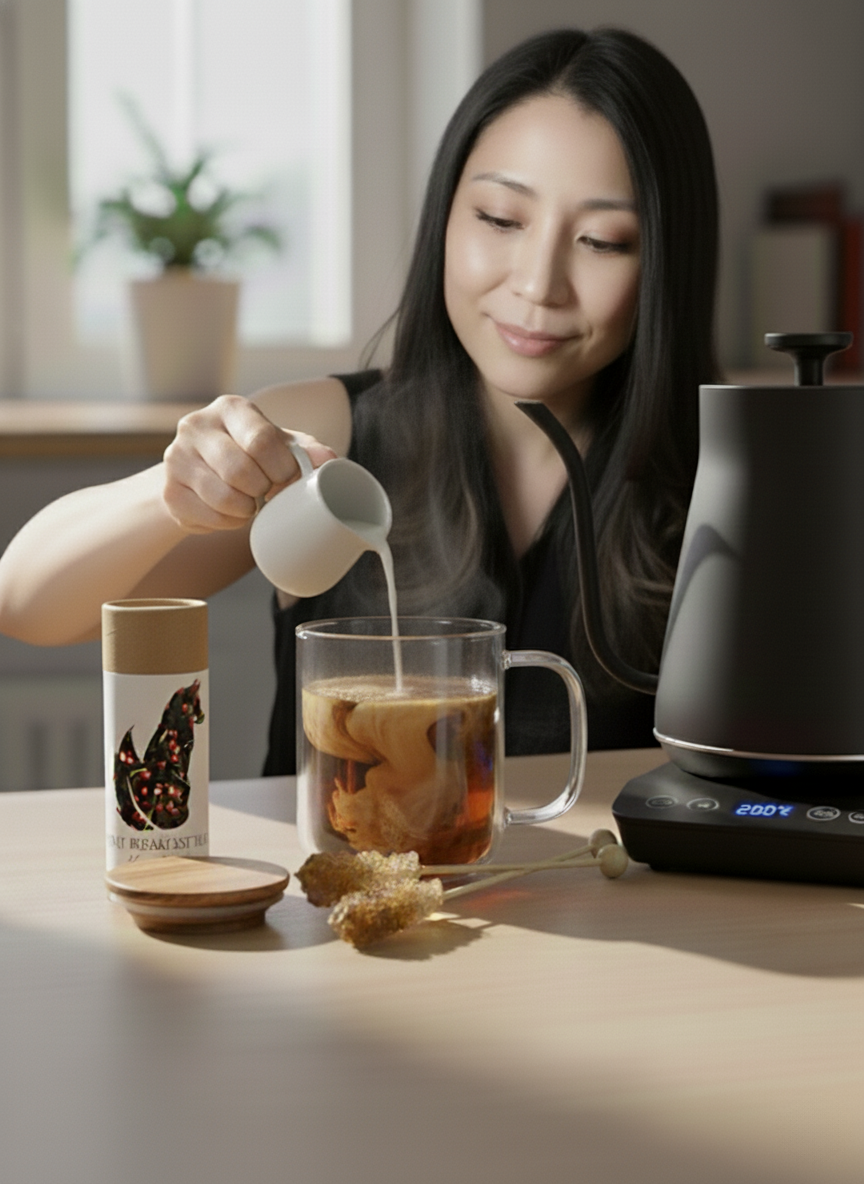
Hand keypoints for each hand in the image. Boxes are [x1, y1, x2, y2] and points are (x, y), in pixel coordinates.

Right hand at [162, 395, 335, 532]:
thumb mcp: (281, 446)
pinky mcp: (169, 491)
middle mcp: (196, 426)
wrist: (202, 472)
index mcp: (230, 408)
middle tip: (267, 493)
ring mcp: (176, 457)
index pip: (261, 441)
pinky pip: (208, 517)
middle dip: (263, 490)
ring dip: (246, 510)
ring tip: (249, 502)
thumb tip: (328, 461)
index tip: (287, 479)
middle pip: (240, 470)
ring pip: (223, 497)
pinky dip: (228, 523)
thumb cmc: (251, 456)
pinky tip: (230, 512)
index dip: (282, 469)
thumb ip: (307, 451)